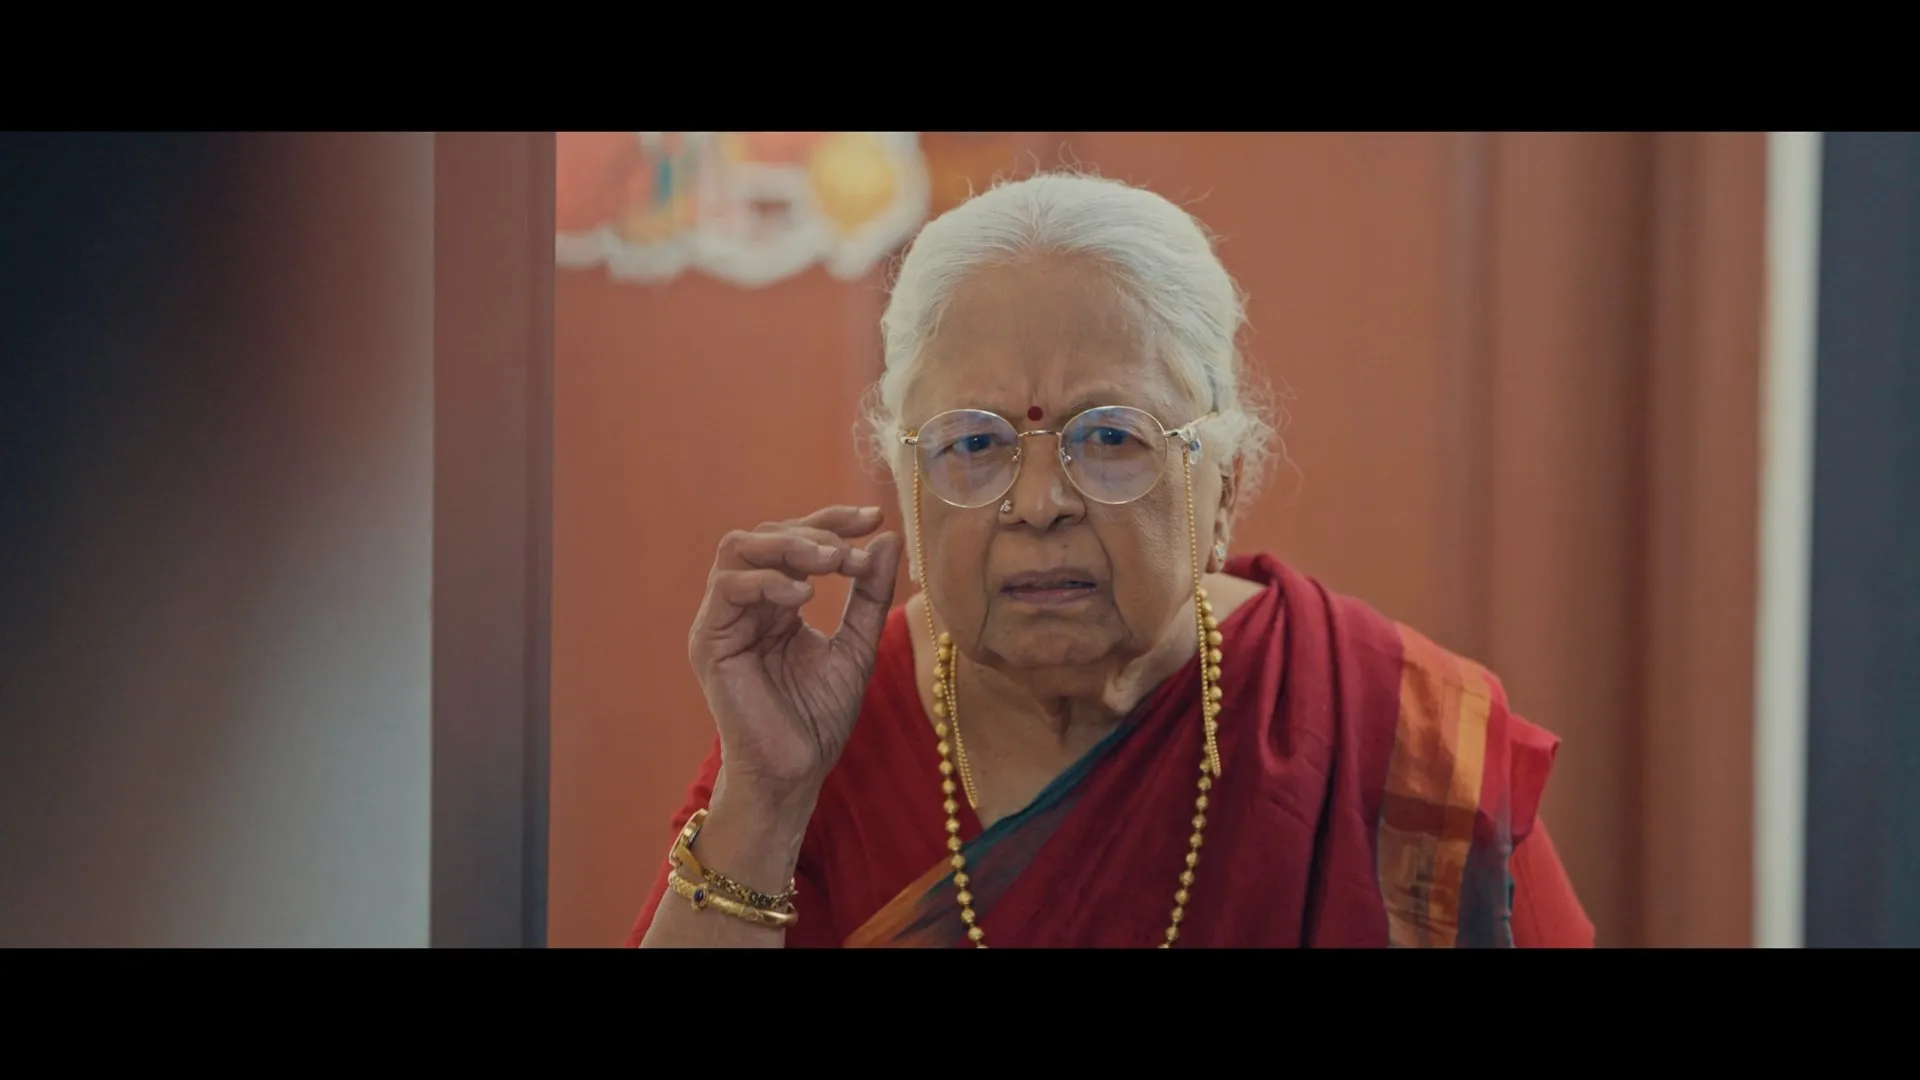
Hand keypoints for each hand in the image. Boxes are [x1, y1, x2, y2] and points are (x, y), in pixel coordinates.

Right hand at [688, 505, 905, 800]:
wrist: (793, 772)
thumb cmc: (819, 717)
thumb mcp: (856, 645)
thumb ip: (869, 594)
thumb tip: (885, 539)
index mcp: (776, 601)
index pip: (796, 540)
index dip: (832, 521)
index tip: (873, 519)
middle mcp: (745, 603)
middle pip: (767, 533)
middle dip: (814, 532)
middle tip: (850, 552)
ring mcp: (723, 619)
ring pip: (739, 548)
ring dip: (789, 546)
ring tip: (831, 563)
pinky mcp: (708, 640)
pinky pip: (727, 587)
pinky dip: (766, 580)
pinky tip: (803, 596)